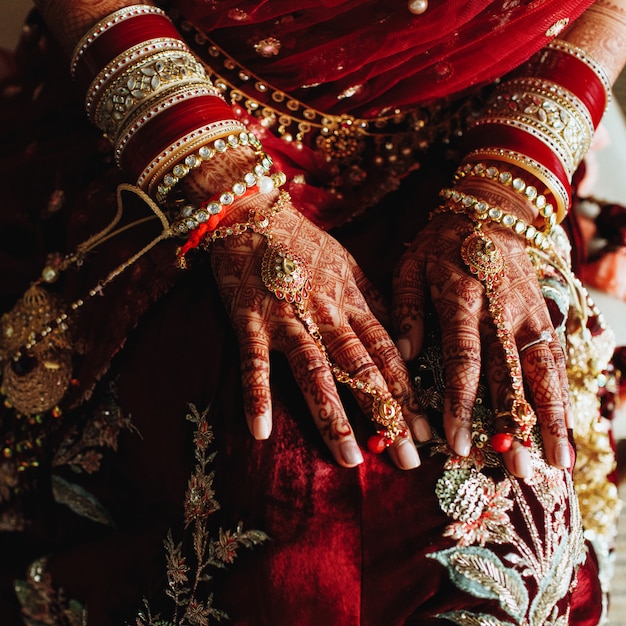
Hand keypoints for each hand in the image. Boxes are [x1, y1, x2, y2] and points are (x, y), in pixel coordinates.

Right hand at [209, 195, 431, 469]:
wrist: (254, 215)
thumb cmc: (304, 245)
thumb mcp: (348, 266)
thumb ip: (372, 302)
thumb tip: (401, 338)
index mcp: (353, 301)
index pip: (388, 354)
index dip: (409, 394)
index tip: (426, 432)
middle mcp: (326, 313)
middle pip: (362, 370)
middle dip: (387, 416)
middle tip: (407, 462)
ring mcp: (287, 318)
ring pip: (316, 370)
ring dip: (333, 415)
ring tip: (349, 458)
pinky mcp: (249, 320)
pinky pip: (254, 362)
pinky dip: (256, 395)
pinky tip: (261, 431)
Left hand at [392, 211, 571, 477]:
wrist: (490, 207)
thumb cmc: (440, 244)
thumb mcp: (410, 266)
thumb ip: (406, 309)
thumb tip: (402, 354)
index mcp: (461, 295)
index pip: (463, 356)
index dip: (461, 401)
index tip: (457, 442)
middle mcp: (502, 307)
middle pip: (511, 371)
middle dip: (513, 423)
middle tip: (516, 468)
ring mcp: (530, 311)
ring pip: (544, 369)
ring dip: (551, 417)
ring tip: (557, 462)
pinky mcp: (546, 312)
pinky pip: (557, 356)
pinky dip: (563, 392)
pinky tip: (567, 426)